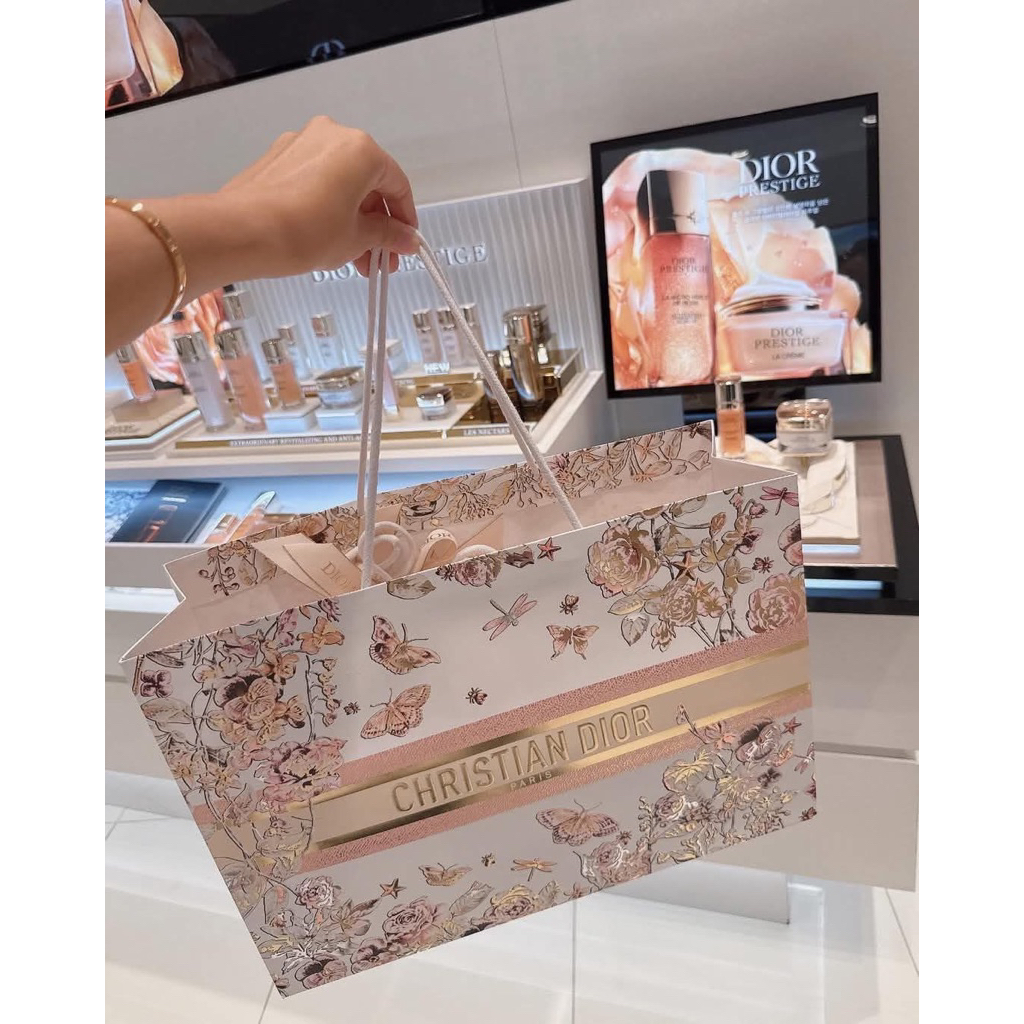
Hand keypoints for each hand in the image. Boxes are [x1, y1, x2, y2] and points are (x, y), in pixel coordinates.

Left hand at [220, 117, 419, 276]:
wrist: (243, 232)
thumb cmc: (302, 230)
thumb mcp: (357, 239)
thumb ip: (387, 235)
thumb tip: (405, 237)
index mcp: (361, 150)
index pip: (397, 185)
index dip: (405, 219)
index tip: (405, 242)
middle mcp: (332, 136)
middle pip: (368, 183)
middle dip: (377, 223)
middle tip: (380, 256)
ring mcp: (302, 144)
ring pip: (341, 183)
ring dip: (353, 219)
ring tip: (354, 257)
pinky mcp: (280, 158)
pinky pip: (316, 181)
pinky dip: (328, 207)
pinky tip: (328, 238)